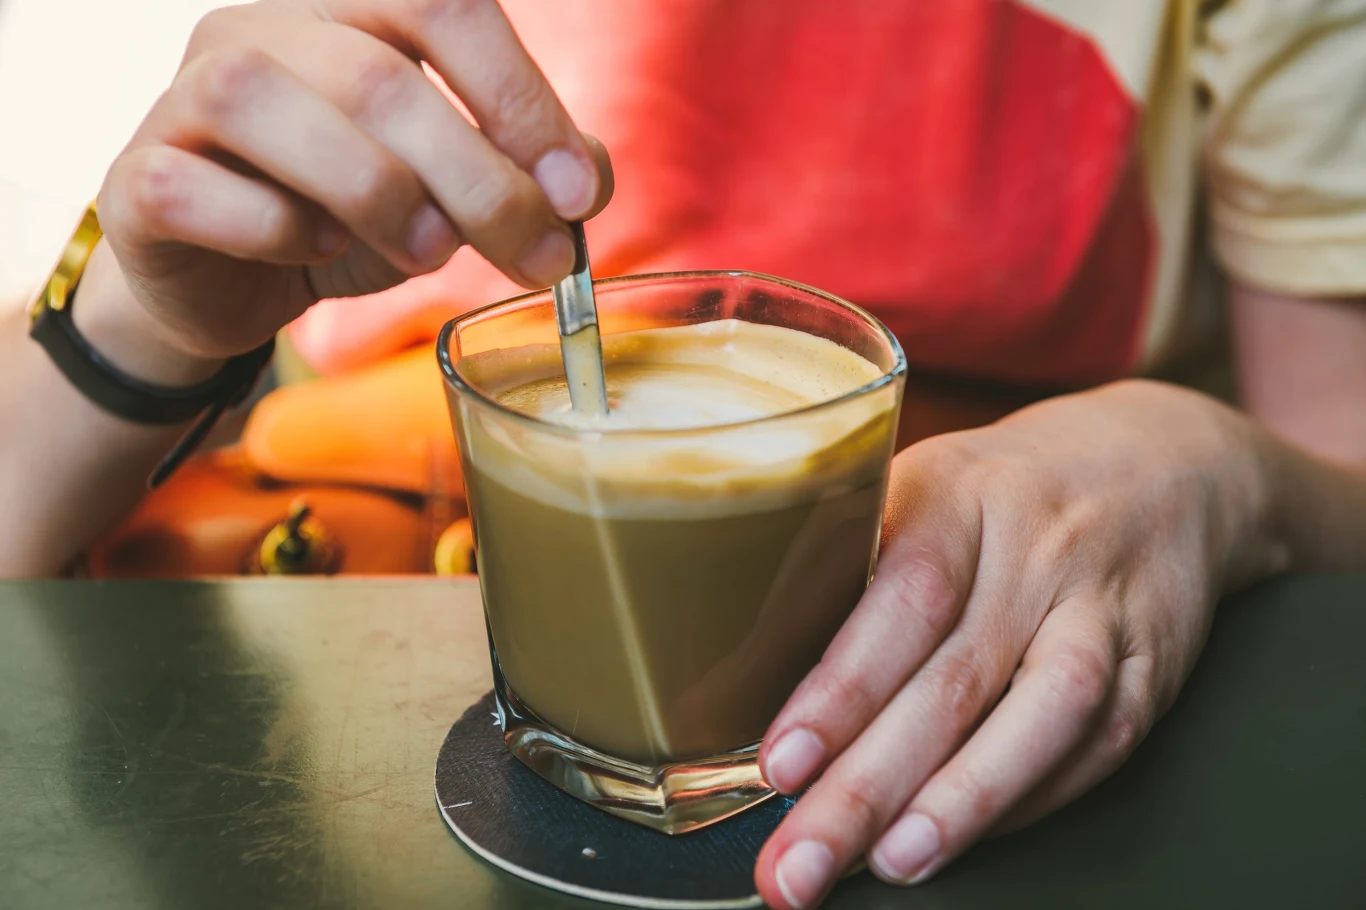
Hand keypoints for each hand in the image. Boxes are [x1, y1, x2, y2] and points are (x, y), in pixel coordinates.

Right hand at [90, 0, 612, 369]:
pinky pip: (192, 187)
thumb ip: (523, 171)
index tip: (574, 194)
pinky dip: (268, 225)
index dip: (520, 98)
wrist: (235, 283)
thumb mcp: (453, 193)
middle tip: (534, 254)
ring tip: (428, 252)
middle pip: (375, 74)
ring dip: (372, 190)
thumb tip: (587, 178)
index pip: (442, 5)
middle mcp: (262, 30)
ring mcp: (186, 97)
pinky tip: (313, 249)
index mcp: (349, 12)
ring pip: (265, 103)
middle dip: (476, 179)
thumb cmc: (352, 219)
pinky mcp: (138, 180)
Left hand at [753, 380, 1285, 907]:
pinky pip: (1099, 743)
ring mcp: (1102, 610)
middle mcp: (1035, 551)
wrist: (1158, 461)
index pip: (900, 597)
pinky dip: (1030, 800)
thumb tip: (731, 680)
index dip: (841, 688)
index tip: (782, 762)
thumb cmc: (999, 490)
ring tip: (889, 863)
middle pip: (954, 678)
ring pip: (1044, 713)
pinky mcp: (1154, 664)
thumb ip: (842, 568)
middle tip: (800, 861)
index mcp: (957, 496)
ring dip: (963, 801)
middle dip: (869, 784)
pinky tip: (962, 837)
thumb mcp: (917, 487)